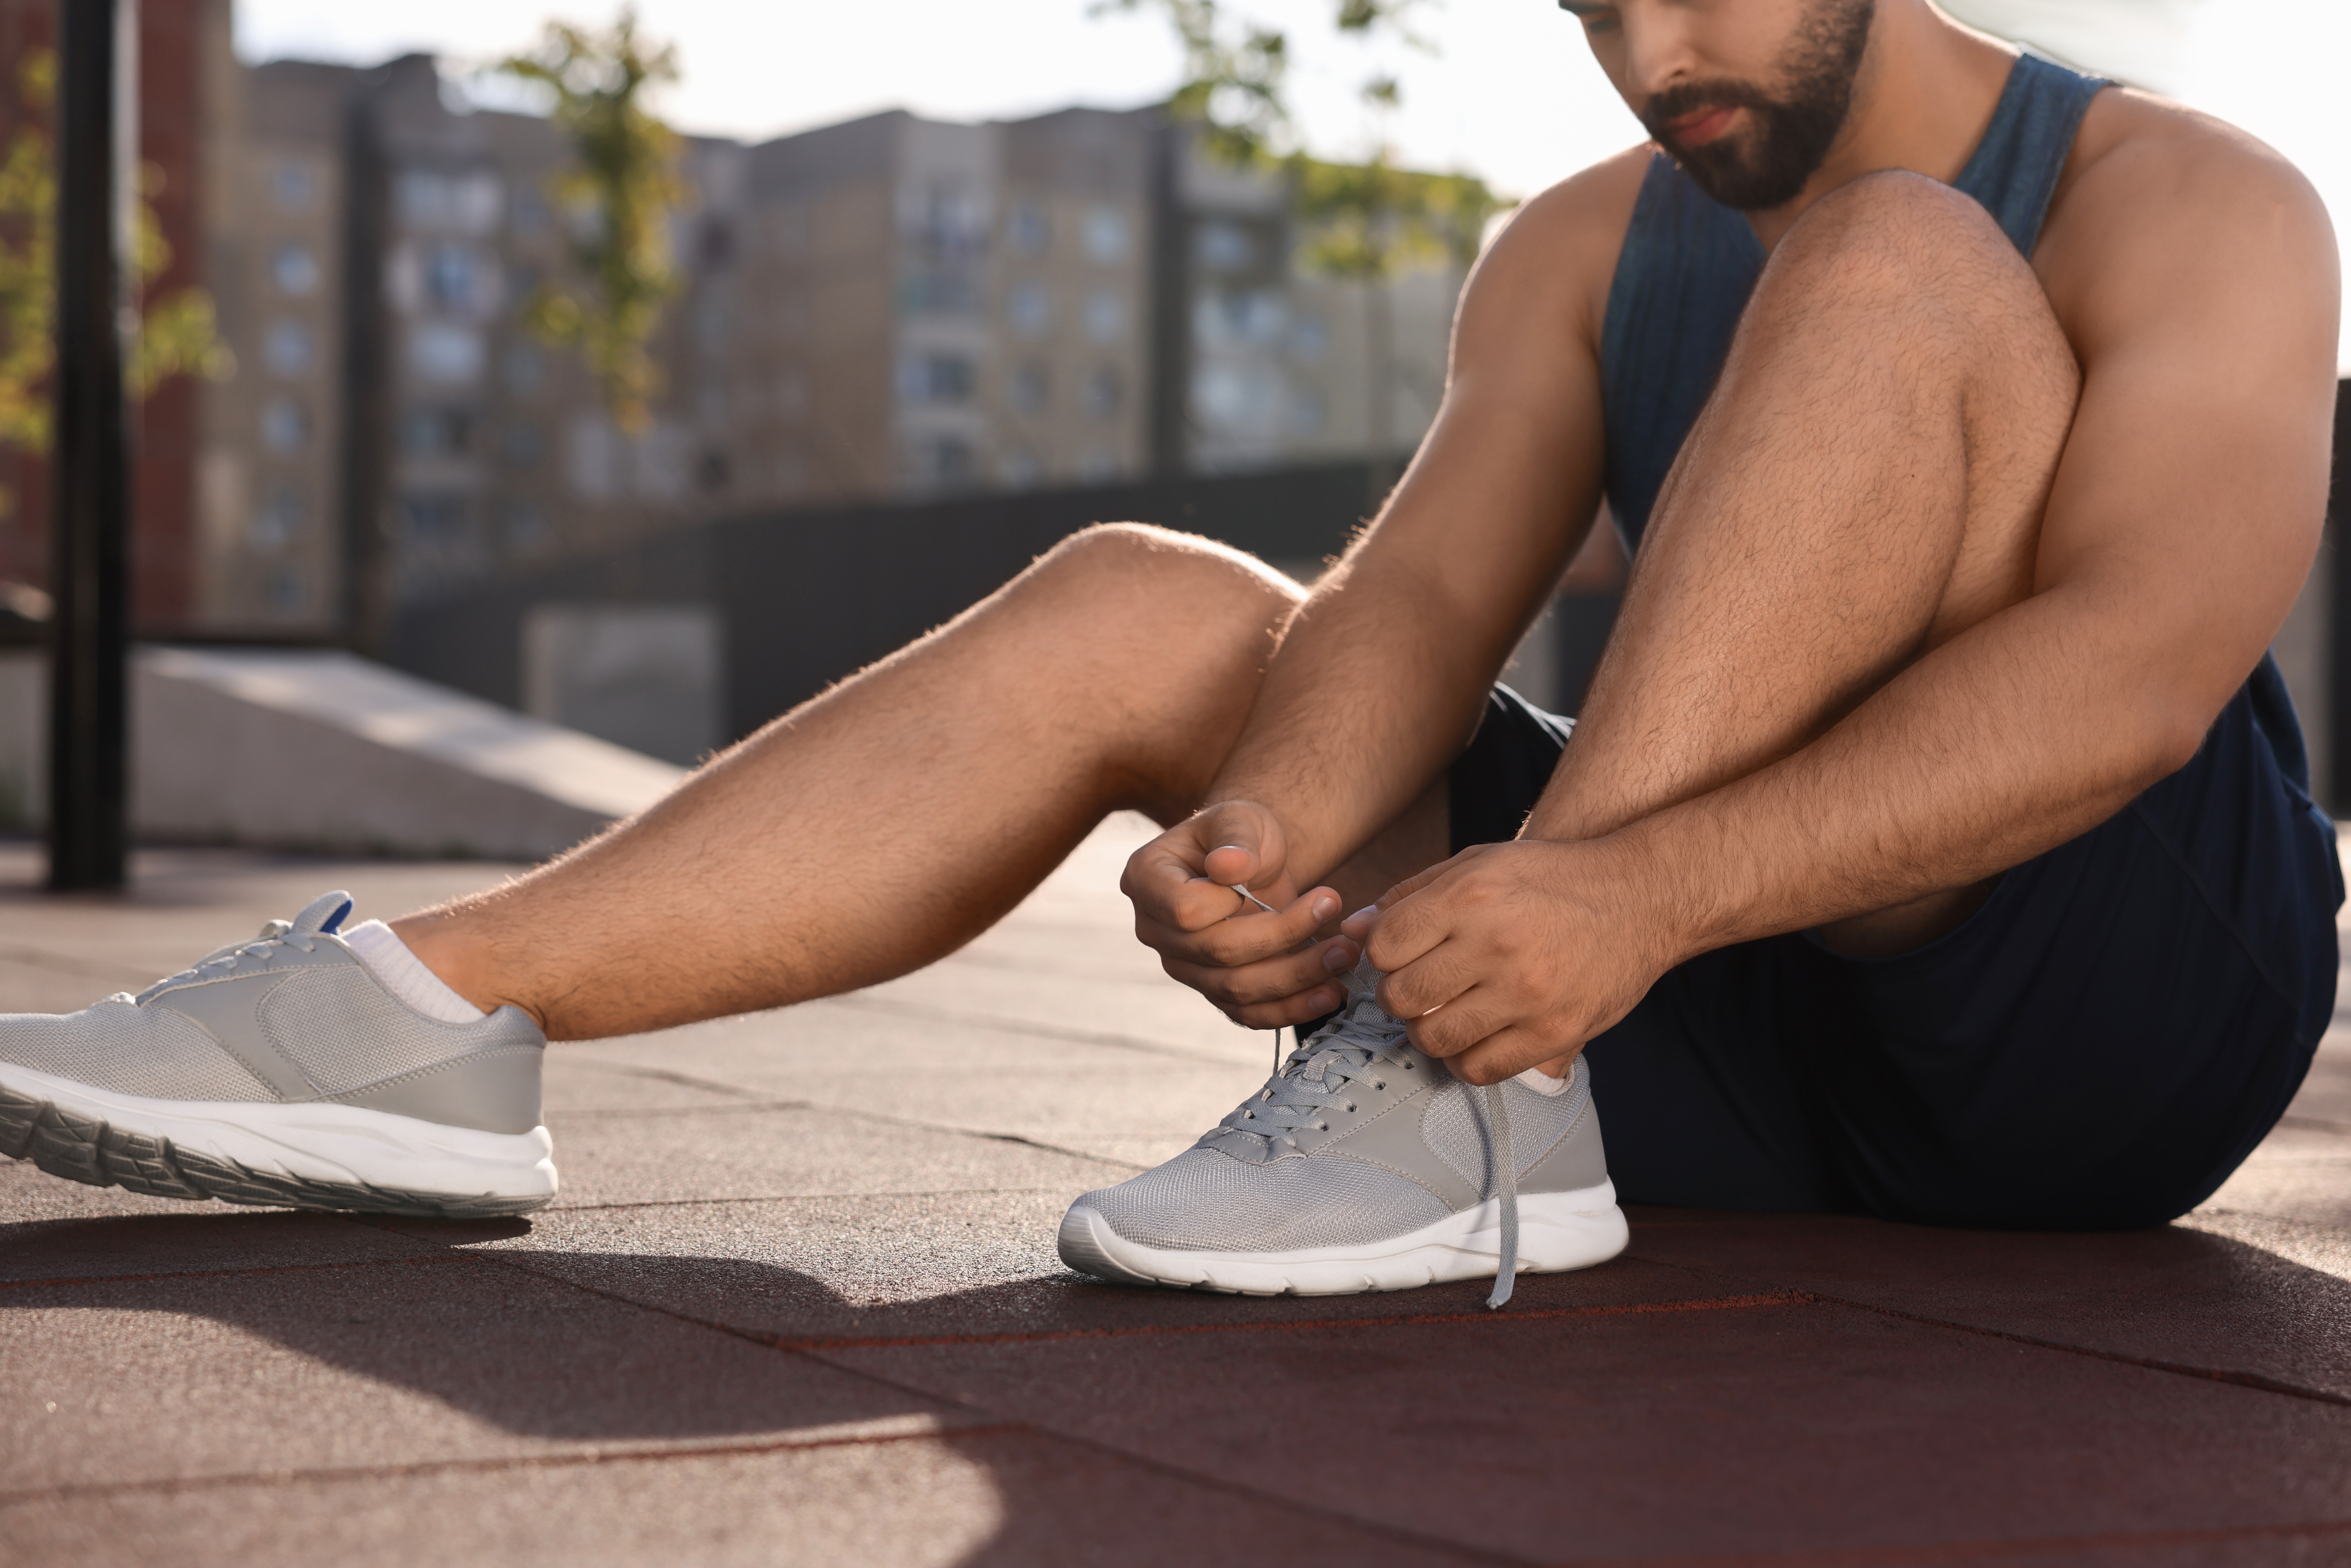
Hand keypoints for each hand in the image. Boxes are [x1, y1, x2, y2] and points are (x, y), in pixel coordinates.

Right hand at [1121, 800, 1361, 1027]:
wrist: (1251, 861)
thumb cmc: (1240, 835)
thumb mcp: (1240, 819)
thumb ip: (1235, 839)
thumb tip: (1230, 866)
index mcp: (1148, 880)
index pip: (1187, 911)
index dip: (1236, 904)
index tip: (1281, 881)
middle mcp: (1155, 929)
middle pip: (1217, 953)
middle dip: (1285, 939)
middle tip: (1337, 918)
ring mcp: (1182, 965)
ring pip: (1236, 989)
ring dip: (1297, 977)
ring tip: (1345, 955)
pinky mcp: (1212, 989)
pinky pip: (1247, 1013)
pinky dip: (1289, 1009)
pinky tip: (1329, 994)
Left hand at [1355, 836, 1685, 1082]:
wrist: (1643, 898)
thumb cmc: (1554, 879)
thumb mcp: (1479, 863)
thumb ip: (1411, 895)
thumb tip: (1351, 930)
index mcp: (1471, 897)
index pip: (1383, 946)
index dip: (1382, 955)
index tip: (1401, 954)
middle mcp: (1496, 946)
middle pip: (1401, 997)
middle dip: (1399, 996)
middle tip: (1420, 988)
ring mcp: (1526, 995)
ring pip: (1432, 1039)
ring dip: (1427, 1031)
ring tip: (1446, 1012)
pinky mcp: (1553, 1033)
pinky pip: (1478, 1069)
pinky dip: (1464, 1058)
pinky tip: (1475, 1035)